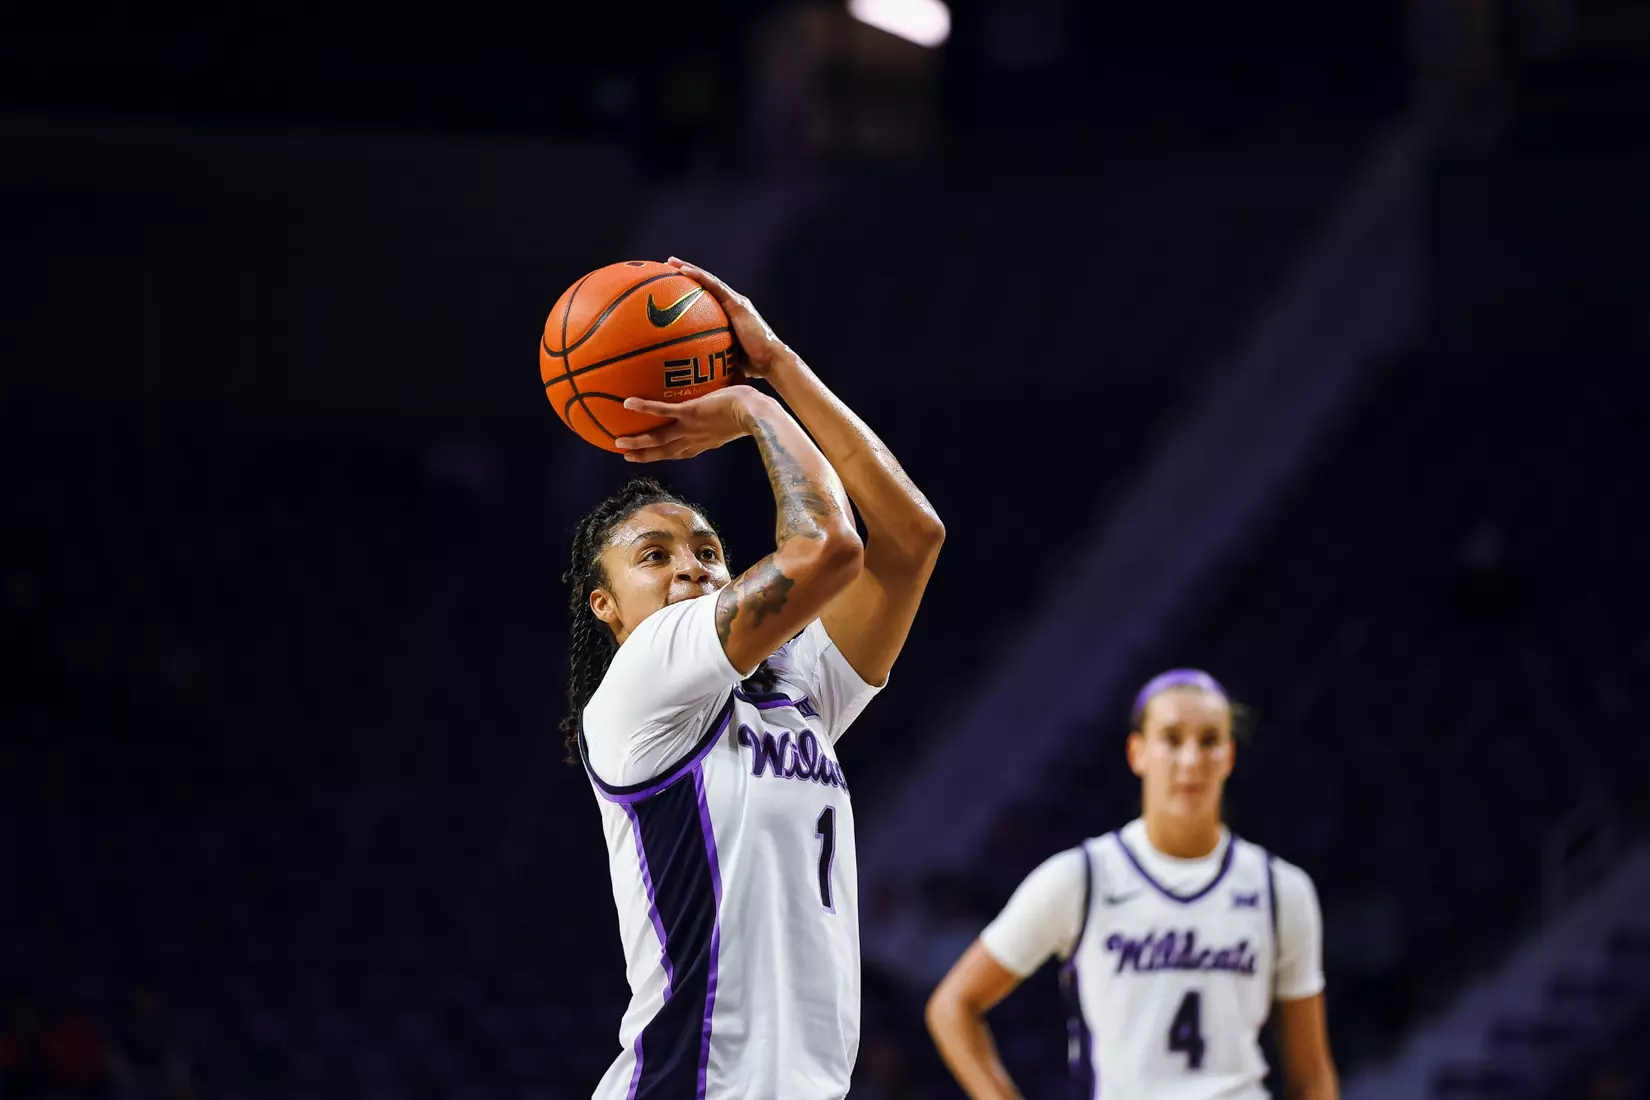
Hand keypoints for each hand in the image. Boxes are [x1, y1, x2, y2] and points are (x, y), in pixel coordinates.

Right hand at [615, 387, 770, 462]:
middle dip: (645, 455)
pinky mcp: (689, 414)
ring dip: (638, 442)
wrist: (754, 411)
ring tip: (618, 442)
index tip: (649, 456)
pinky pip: (662, 411)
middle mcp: (694, 439)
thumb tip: (724, 394)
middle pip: (664, 452)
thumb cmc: (751, 408)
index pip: (680, 452)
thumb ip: (724, 408)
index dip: (663, 455)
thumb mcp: (735, 413)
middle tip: (625, 456)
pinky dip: (644, 408)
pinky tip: (627, 403)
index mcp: (704, 442)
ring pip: (658, 439)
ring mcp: (690, 428)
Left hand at [666, 256, 788, 377]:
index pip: (708, 296)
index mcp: (730, 314)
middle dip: (687, 272)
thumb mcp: (724, 358)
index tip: (672, 285)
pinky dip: (699, 276)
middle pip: (706, 283)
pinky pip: (714, 285)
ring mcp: (736, 301)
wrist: (770, 361)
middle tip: (668, 266)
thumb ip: (710, 357)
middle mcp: (733, 303)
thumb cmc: (750, 366)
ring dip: (689, 268)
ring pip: (708, 279)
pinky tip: (683, 270)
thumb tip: (689, 372)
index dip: (691, 288)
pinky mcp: (737, 303)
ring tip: (671, 262)